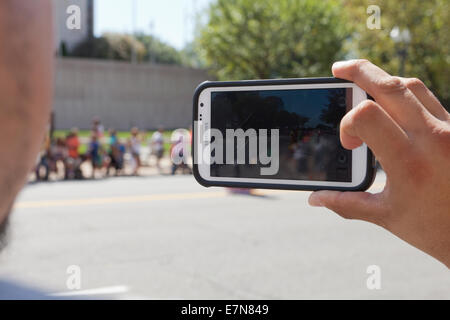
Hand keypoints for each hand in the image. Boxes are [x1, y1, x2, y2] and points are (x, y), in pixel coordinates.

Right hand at [309, 59, 449, 267]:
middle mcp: (433, 139)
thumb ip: (345, 203)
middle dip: (359, 71)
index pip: (367, 114)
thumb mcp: (385, 217)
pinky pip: (428, 99)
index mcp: (408, 162)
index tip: (350, 145)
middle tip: (339, 68)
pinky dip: (405, 95)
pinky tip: (392, 106)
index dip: (348, 124)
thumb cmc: (434, 229)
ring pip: (412, 86)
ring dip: (383, 81)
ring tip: (363, 84)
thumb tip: (315, 198)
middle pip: (390, 85)